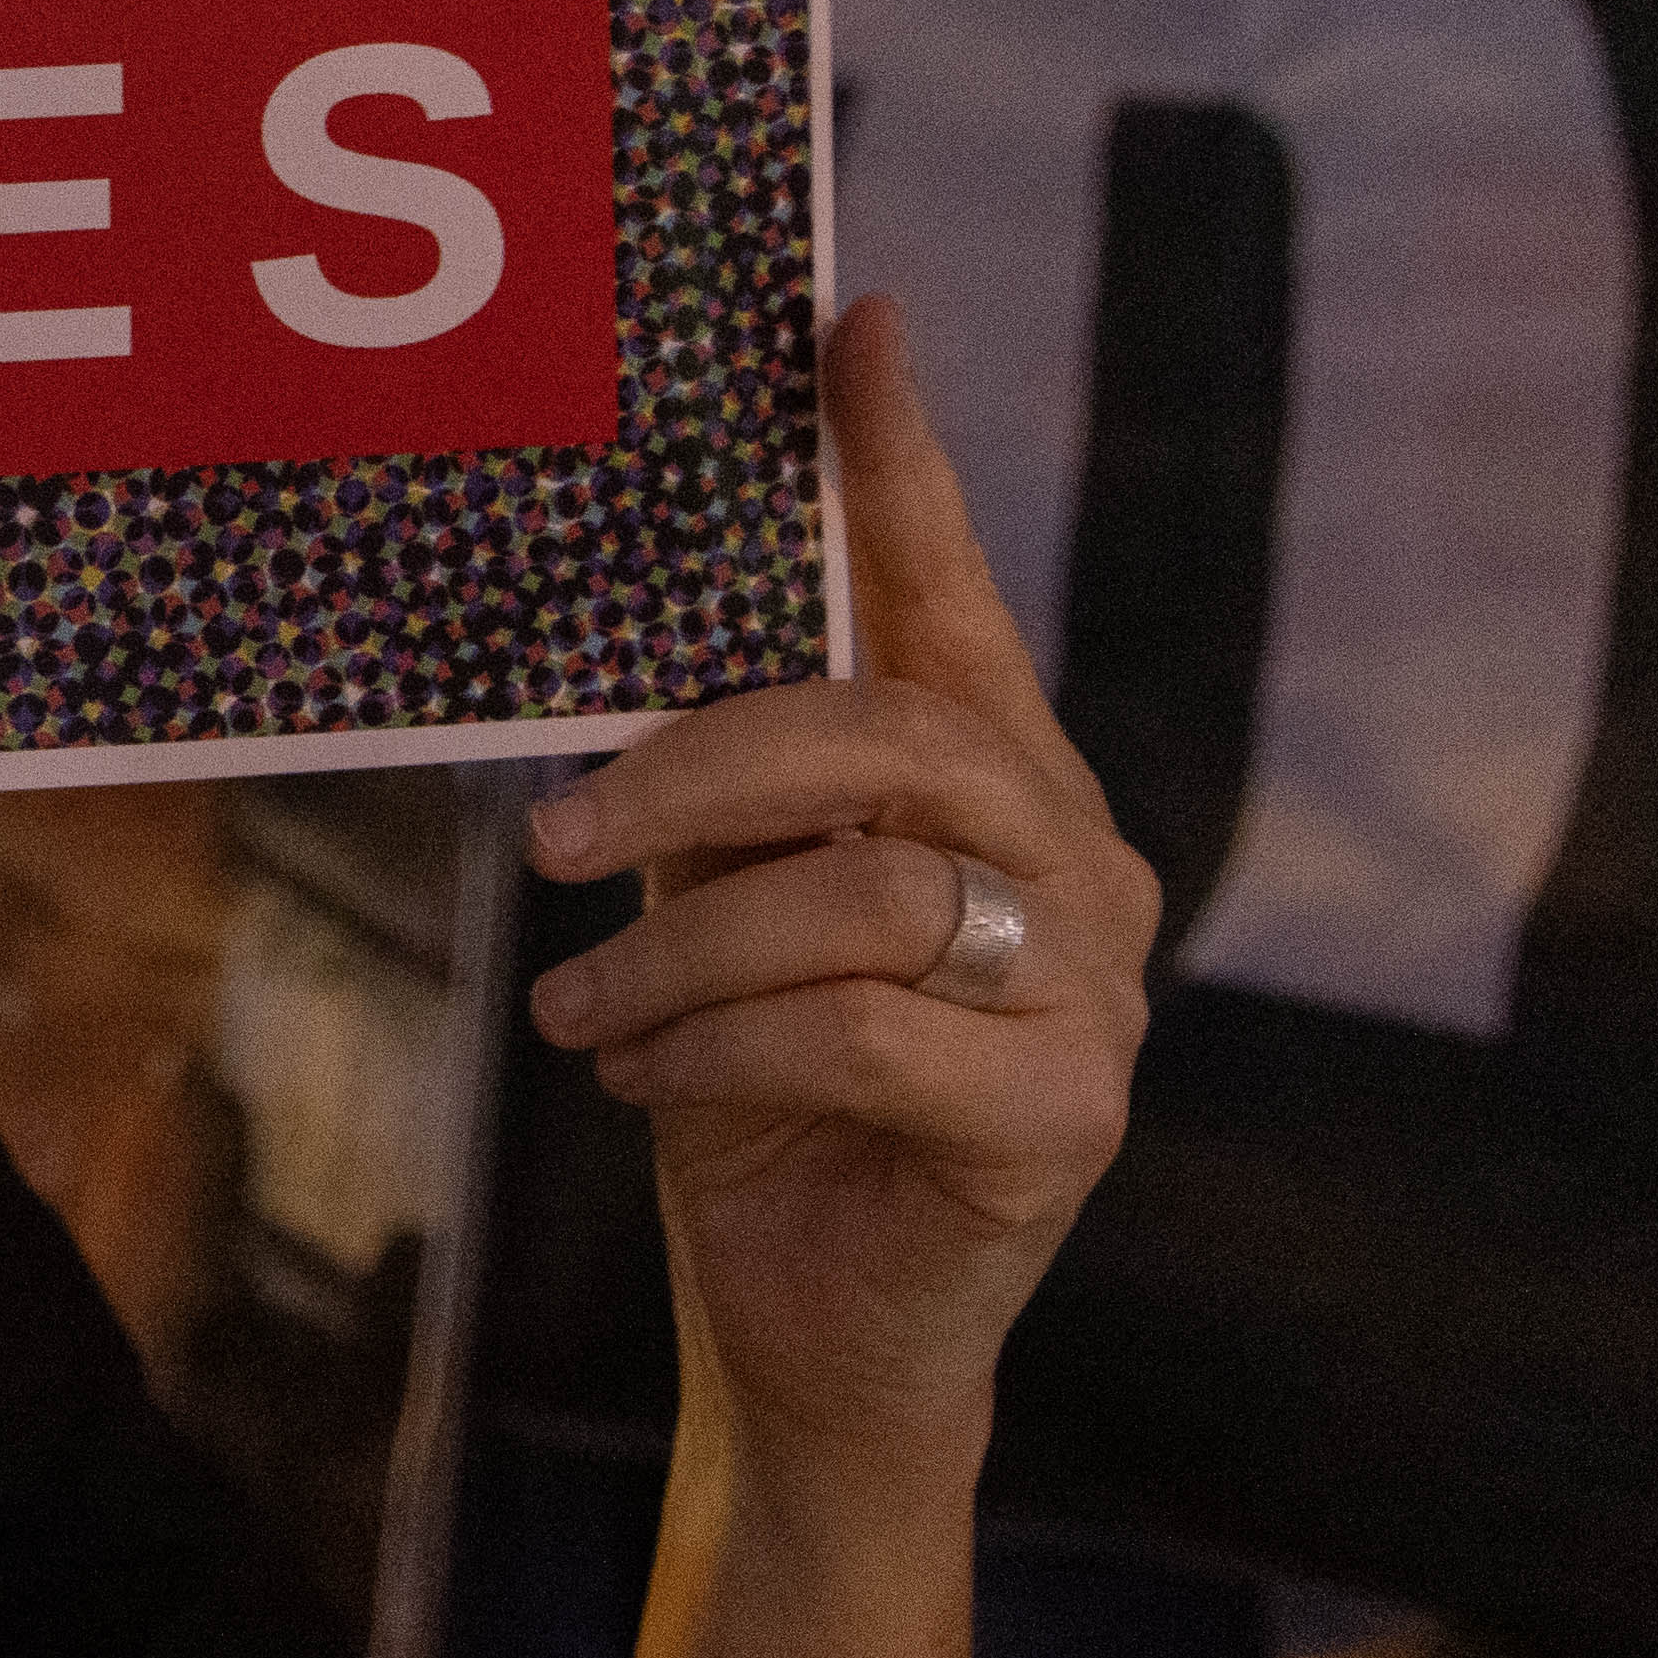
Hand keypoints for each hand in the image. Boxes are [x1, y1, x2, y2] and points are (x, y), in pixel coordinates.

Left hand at [521, 296, 1152, 1486]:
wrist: (817, 1333)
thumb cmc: (760, 1096)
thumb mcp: (720, 913)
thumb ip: (719, 792)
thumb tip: (621, 650)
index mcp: (996, 789)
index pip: (951, 601)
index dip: (901, 463)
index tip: (851, 324)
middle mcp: (1076, 866)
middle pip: (896, 734)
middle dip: (702, 766)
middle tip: (558, 837)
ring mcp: (1099, 991)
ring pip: (864, 891)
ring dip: (680, 950)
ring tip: (585, 1015)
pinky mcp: (1069, 1114)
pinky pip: (866, 1031)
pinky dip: (722, 1046)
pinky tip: (650, 1083)